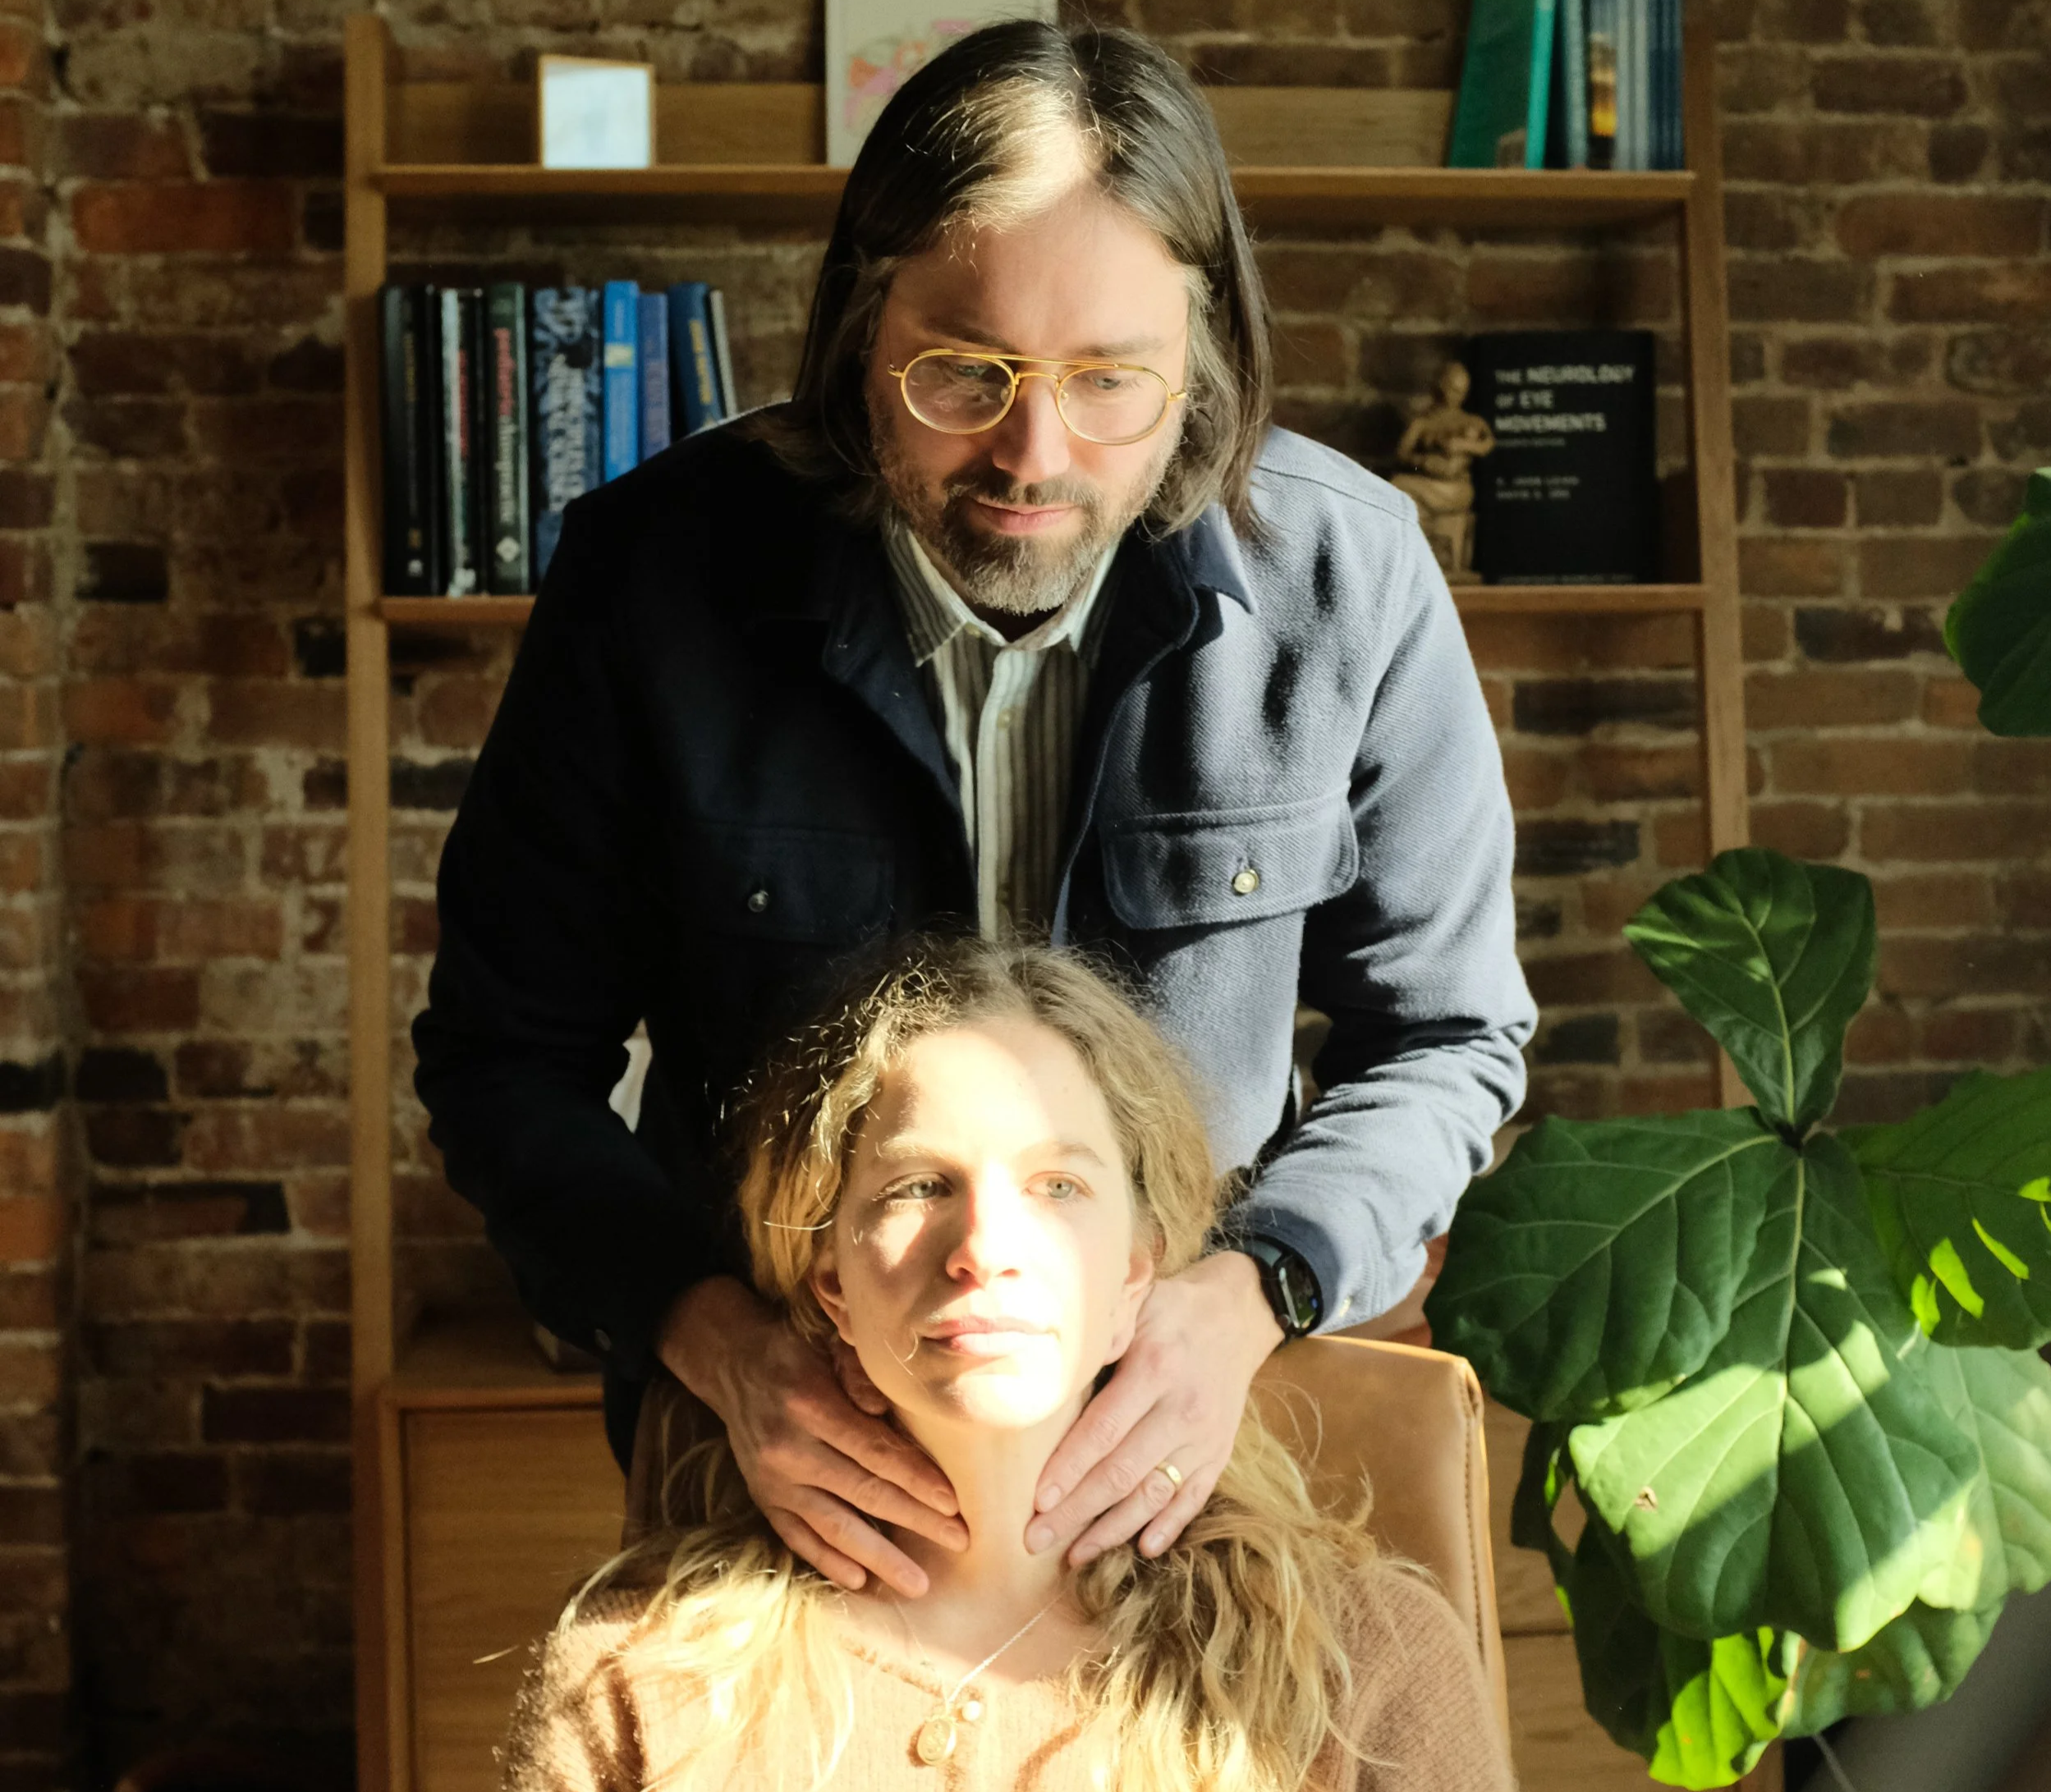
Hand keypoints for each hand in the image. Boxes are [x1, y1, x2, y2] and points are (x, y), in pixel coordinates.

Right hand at [658, 1277, 966, 1595]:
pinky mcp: (763, 1499)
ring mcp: (773, 1480)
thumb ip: (859, 1374)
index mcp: (812, 1405)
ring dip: (879, 1558)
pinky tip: (860, 1581)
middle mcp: (790, 1448)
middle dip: (915, 1521)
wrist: (734, 1367)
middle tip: (959, 1543)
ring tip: (917, 1583)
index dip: (916, 1480)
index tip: (954, 1505)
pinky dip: (828, 1562)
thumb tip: (884, 1409)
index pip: (875, 1451)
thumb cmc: (799, 1353)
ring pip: (833, 1526)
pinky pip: (798, 1537)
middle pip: (863, 1493)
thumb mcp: (831, 1345)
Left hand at [1025, 1250, 1284, 1567]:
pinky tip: (1142, 1549)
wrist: (1239, 1313)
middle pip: (1123, 1473)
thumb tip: (1057, 1362)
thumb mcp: (1137, 1303)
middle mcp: (1182, 1410)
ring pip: (1155, 1494)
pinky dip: (1169, 1526)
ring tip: (1075, 1555)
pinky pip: (1194, 1497)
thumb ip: (1103, 1332)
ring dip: (1113, 1530)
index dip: (1070, 1468)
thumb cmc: (1171, 1309)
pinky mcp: (1220, 1452)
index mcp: (1155, 1370)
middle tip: (1036, 1540)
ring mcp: (1206, 1437)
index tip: (1038, 1501)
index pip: (1104, 1430)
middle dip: (1077, 1512)